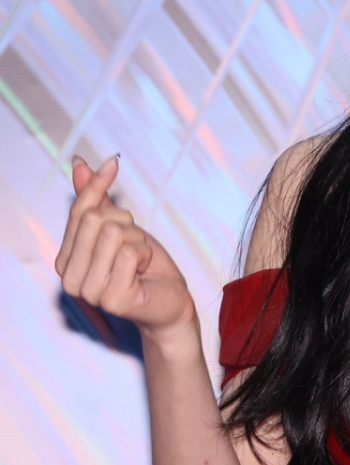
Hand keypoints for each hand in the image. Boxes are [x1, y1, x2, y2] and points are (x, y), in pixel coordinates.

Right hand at [55, 156, 195, 342]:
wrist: (169, 301)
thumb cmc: (144, 266)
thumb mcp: (120, 228)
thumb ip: (96, 200)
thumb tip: (80, 163)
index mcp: (65, 259)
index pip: (79, 211)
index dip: (97, 184)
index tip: (113, 163)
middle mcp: (69, 278)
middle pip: (96, 219)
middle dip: (127, 224)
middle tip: (136, 245)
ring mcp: (88, 291)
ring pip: (115, 234)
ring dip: (138, 242)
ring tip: (140, 261)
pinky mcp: (111, 299)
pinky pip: (130, 253)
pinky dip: (145, 255)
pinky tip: (143, 272)